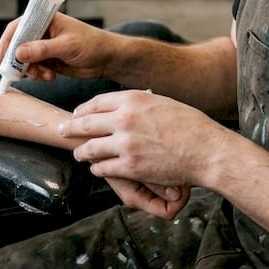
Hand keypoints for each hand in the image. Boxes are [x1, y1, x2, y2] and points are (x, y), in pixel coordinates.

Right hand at [0, 12, 117, 80]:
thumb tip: (18, 53)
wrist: (108, 59)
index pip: (19, 26)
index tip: (2, 58)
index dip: (8, 41)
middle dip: (19, 61)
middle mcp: (42, 32)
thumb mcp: (66, 46)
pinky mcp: (48, 60)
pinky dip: (38, 75)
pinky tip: (51, 76)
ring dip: (31, 70)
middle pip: (18, 45)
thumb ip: (42, 49)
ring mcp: (44, 47)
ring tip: (46, 75)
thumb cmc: (92, 44)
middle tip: (22, 73)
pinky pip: (34, 69)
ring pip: (25, 60)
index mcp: (45, 20)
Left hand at [60, 89, 227, 215]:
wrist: (206, 150)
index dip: (82, 110)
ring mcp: (125, 144)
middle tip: (62, 131)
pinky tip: (98, 168)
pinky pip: (103, 168)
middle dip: (70, 128)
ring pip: (89, 148)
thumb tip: (121, 106)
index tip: (76, 115)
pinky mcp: (129, 166)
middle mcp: (124, 119)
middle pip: (85, 123)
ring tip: (79, 154)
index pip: (95, 103)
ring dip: (82, 152)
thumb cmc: (189, 126)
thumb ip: (137, 104)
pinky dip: (98, 169)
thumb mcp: (161, 102)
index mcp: (132, 100)